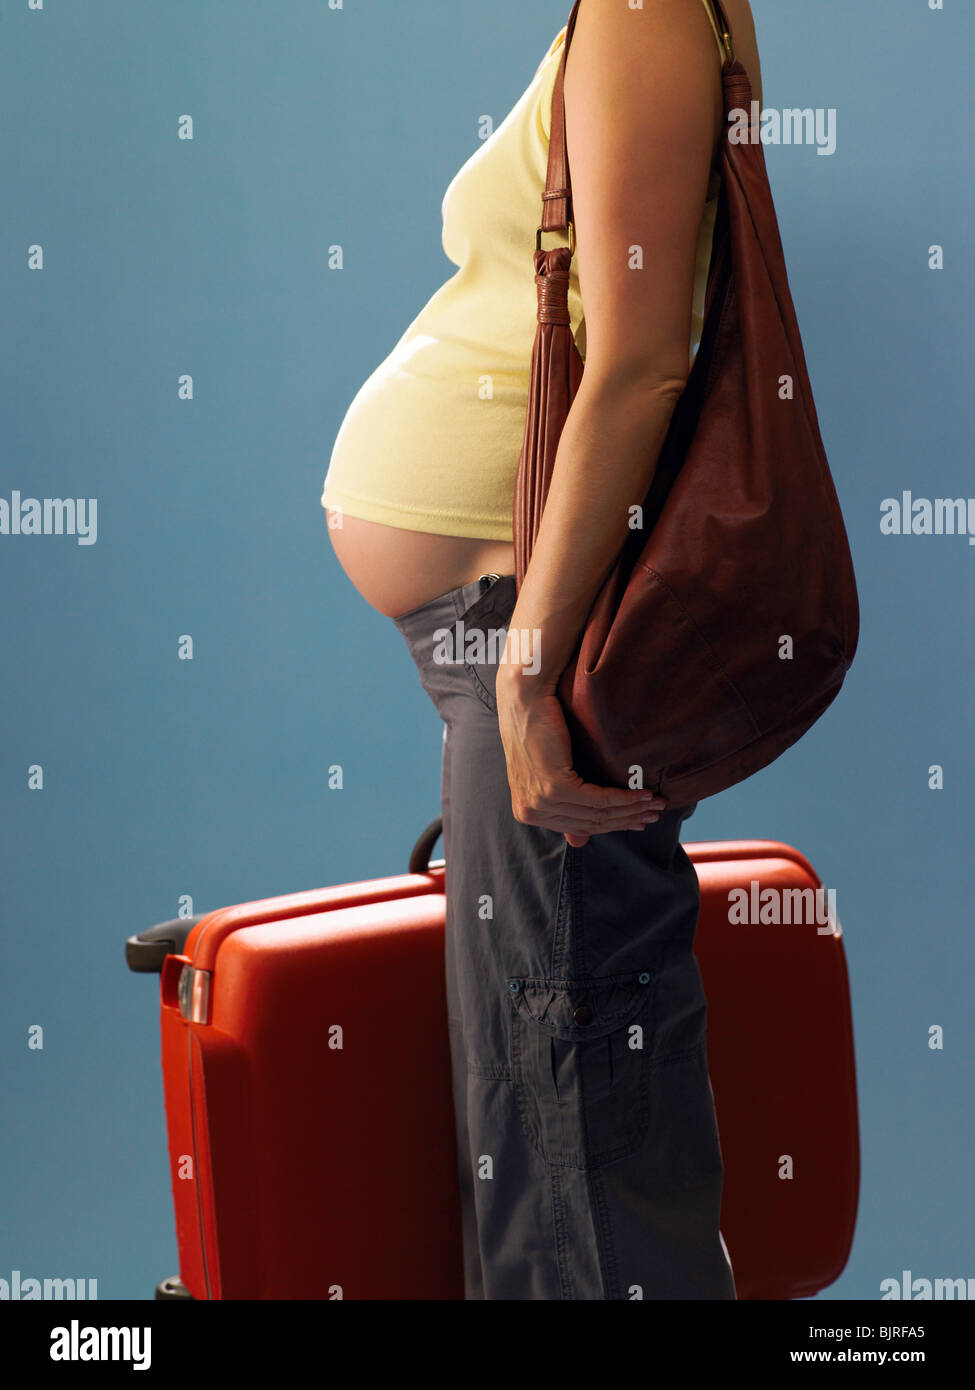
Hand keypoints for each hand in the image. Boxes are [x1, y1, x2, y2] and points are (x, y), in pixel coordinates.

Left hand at [495, 668, 667, 846]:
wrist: (525, 698)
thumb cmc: (537, 728)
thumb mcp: (548, 773)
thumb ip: (564, 806)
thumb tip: (579, 841)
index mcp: (527, 812)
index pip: (578, 826)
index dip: (612, 825)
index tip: (639, 821)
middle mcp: (529, 812)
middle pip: (590, 823)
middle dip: (628, 820)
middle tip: (655, 814)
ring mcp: (540, 800)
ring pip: (596, 813)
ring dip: (632, 809)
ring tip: (656, 803)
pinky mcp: (553, 786)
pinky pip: (597, 799)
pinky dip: (624, 798)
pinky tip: (642, 795)